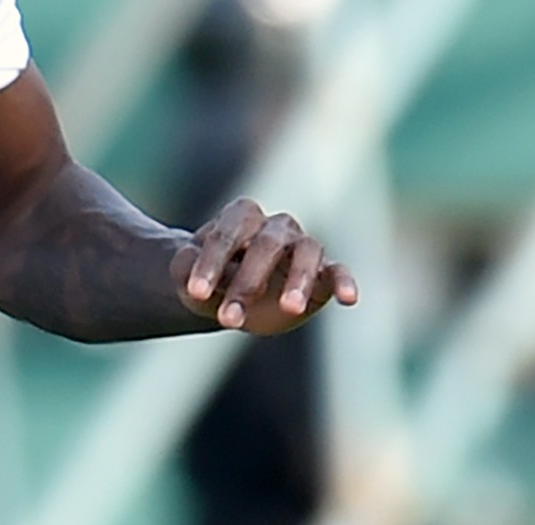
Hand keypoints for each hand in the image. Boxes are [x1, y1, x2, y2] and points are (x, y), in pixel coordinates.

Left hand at [171, 197, 358, 335]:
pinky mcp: (323, 273)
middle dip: (246, 282)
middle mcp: (275, 226)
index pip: (227, 234)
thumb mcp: (189, 277)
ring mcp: (301, 246)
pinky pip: (337, 271)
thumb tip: (191, 264)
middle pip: (266, 244)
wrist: (229, 297)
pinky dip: (345, 281)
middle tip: (227, 319)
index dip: (211, 263)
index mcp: (240, 216)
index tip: (196, 292)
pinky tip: (349, 299)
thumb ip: (185, 268)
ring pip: (307, 251)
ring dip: (298, 280)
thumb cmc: (210, 281)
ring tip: (290, 308)